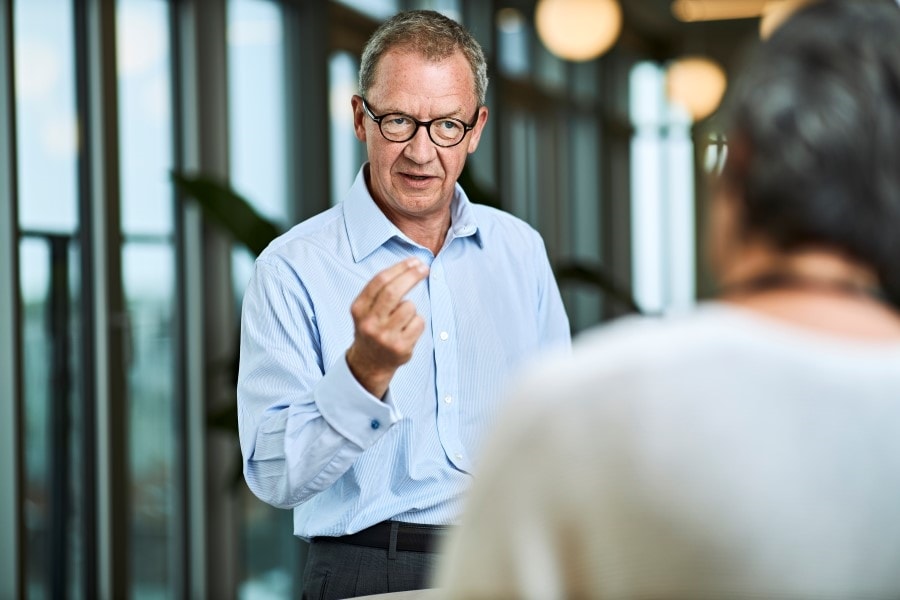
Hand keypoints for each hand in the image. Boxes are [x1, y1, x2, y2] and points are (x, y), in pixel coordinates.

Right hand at [346, 258, 428, 398]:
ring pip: (409, 307)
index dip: (400, 268)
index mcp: (359, 309)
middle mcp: (369, 322)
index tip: (414, 261)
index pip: (380, 281)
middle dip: (411, 276)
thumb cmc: (373, 327)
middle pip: (393, 291)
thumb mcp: (367, 309)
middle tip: (424, 268)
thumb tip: (413, 265)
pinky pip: (418, 322)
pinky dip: (417, 322)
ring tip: (403, 318)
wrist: (369, 363)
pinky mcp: (400, 347)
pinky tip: (407, 331)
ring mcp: (384, 336)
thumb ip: (382, 290)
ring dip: (411, 307)